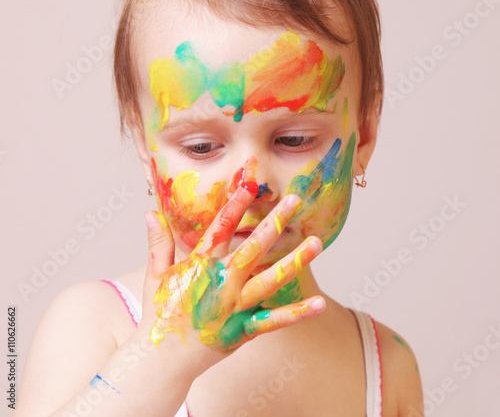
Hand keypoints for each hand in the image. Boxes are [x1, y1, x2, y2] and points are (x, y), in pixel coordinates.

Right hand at [140, 184, 325, 371]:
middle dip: (274, 221)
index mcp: (199, 266)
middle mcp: (221, 283)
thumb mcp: (155, 275)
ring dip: (295, 261)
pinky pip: (274, 321)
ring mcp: (234, 307)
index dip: (236, 203)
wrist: (160, 360)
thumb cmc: (158, 313)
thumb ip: (158, 242)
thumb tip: (149, 212)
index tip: (251, 183)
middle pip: (253, 247)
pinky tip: (320, 302)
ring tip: (316, 242)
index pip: (221, 227)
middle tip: (295, 199)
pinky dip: (297, 313)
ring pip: (270, 281)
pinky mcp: (243, 331)